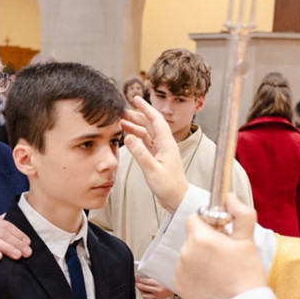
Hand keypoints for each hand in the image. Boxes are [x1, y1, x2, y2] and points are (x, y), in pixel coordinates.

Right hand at [121, 96, 187, 212]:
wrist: (178, 199)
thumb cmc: (169, 187)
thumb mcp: (152, 170)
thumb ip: (140, 153)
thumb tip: (128, 137)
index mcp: (167, 144)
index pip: (156, 120)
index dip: (145, 108)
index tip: (135, 99)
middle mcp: (165, 145)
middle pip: (150, 125)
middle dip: (137, 116)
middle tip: (122, 111)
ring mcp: (161, 151)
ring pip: (147, 133)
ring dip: (135, 126)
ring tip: (121, 122)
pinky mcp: (158, 158)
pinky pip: (146, 143)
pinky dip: (137, 138)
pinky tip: (128, 137)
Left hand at [135, 277, 173, 298]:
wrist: (176, 289)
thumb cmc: (169, 282)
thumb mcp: (162, 277)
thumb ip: (153, 277)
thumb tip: (144, 276)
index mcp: (159, 284)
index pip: (146, 282)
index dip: (139, 280)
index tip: (136, 279)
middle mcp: (157, 291)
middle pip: (144, 288)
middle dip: (138, 285)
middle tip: (135, 282)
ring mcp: (157, 296)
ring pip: (144, 295)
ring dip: (141, 290)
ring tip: (140, 287)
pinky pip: (149, 297)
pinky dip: (147, 293)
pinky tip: (146, 290)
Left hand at [175, 194, 264, 298]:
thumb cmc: (246, 276)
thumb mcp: (248, 240)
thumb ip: (240, 214)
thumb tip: (230, 198)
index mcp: (200, 237)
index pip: (194, 218)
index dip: (208, 224)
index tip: (221, 233)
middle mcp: (185, 252)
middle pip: (192, 237)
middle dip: (206, 241)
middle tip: (224, 254)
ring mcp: (180, 270)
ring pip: (188, 255)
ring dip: (200, 258)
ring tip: (219, 270)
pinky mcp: (178, 285)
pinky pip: (185, 272)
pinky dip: (195, 274)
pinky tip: (212, 281)